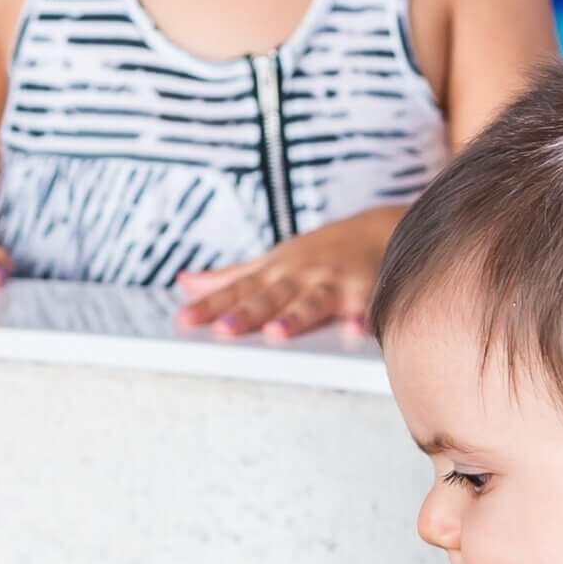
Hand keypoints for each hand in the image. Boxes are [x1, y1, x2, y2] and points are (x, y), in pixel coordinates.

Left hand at [174, 209, 394, 340]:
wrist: (378, 230)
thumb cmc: (317, 254)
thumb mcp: (271, 262)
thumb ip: (230, 277)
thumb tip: (184, 283)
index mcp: (274, 273)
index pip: (237, 291)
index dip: (211, 306)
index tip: (185, 320)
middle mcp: (300, 276)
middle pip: (270, 297)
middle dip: (247, 313)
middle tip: (224, 329)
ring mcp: (333, 283)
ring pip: (312, 302)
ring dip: (295, 316)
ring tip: (276, 332)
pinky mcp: (367, 291)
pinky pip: (366, 307)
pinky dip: (363, 318)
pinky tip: (356, 332)